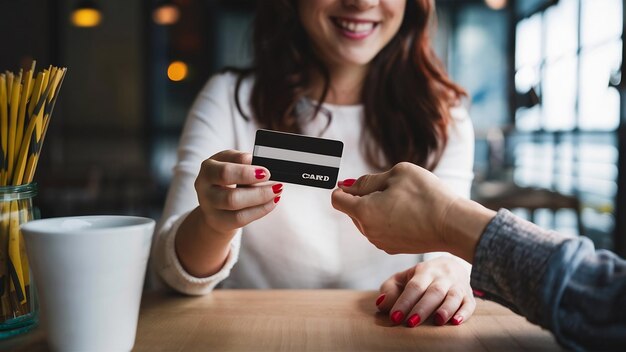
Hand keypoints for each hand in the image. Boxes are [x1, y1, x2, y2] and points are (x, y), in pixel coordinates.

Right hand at [195, 149, 282, 238]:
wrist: (212, 200)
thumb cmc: (224, 177)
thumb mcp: (229, 161)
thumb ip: (239, 159)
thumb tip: (252, 160)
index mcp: (208, 169)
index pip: (225, 173)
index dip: (246, 174)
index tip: (265, 172)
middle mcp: (205, 190)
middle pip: (231, 197)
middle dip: (258, 192)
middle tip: (276, 185)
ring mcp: (211, 209)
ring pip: (237, 210)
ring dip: (261, 200)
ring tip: (276, 192)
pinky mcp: (220, 221)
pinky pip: (242, 219)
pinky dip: (261, 210)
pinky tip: (272, 202)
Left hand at [331, 162, 457, 254]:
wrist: (452, 225)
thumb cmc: (426, 195)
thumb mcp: (396, 174)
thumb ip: (368, 180)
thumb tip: (346, 186)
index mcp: (363, 211)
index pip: (337, 199)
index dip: (344, 188)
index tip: (359, 183)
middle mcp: (367, 231)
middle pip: (352, 210)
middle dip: (364, 197)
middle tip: (392, 189)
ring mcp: (380, 242)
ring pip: (367, 220)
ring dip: (377, 209)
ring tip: (404, 202)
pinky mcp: (393, 248)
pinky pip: (381, 230)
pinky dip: (388, 221)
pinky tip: (409, 215)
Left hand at [376, 256, 474, 325]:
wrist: (452, 264)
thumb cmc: (422, 277)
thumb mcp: (403, 278)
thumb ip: (389, 289)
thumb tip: (381, 304)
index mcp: (424, 272)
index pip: (414, 287)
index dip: (404, 302)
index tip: (394, 317)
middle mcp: (442, 277)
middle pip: (433, 292)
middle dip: (422, 308)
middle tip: (410, 323)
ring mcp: (457, 286)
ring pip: (453, 296)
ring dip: (446, 309)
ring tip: (437, 321)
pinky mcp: (468, 296)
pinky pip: (469, 304)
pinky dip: (464, 313)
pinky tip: (456, 322)